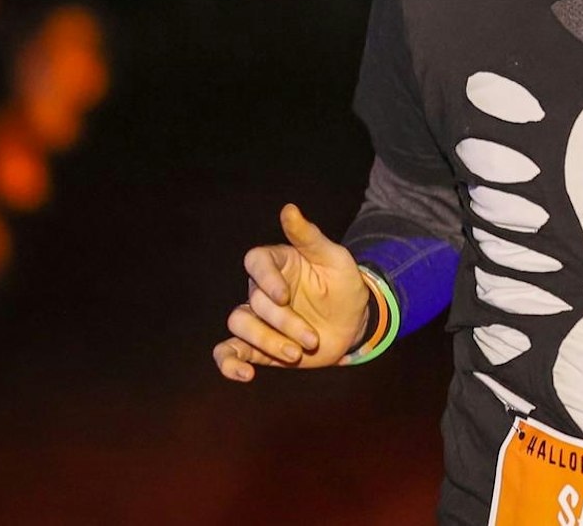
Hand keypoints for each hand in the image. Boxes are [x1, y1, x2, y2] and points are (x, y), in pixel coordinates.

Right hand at [212, 203, 369, 381]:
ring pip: (239, 324)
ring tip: (296, 353)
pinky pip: (229, 352)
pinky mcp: (256, 345)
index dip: (265, 278)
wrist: (353, 324)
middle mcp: (262, 289)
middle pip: (254, 301)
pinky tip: (245, 374)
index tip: (285, 295)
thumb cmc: (345, 285)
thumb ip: (309, 237)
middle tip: (312, 338)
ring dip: (266, 342)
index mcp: (278, 262)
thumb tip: (288, 208)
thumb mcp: (335, 259)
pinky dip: (229, 364)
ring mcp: (258, 317)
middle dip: (284, 322)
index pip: (255, 261)